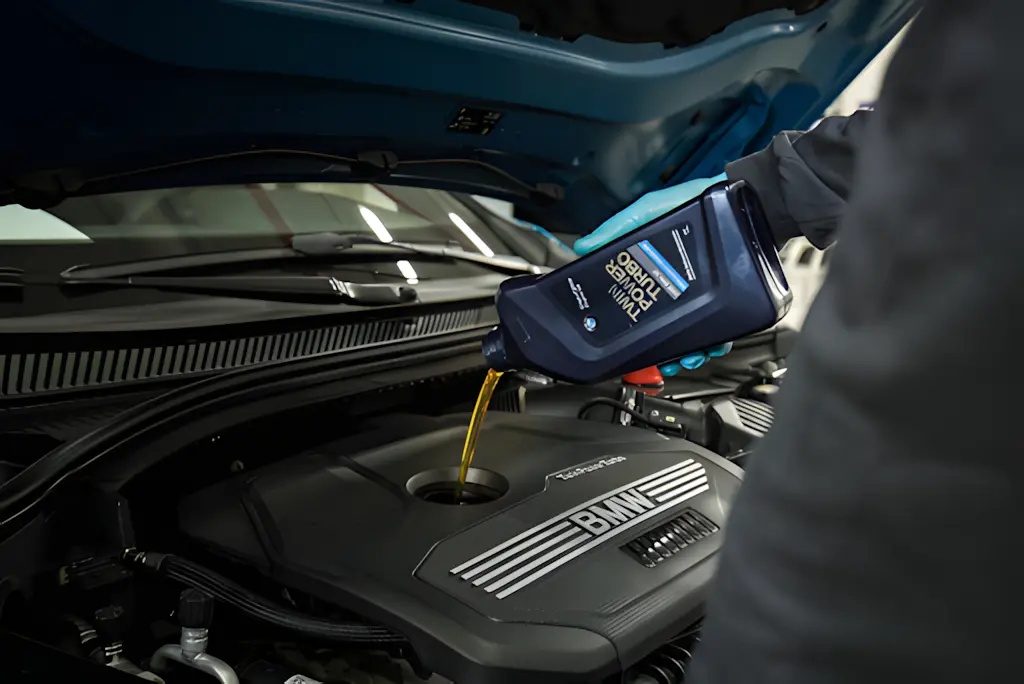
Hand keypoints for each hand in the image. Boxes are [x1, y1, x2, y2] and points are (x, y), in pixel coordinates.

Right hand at [573, 173, 732, 372]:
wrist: (750, 200)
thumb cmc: (698, 199)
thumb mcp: (651, 210)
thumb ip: (618, 227)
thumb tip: (584, 247)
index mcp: (657, 269)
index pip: (638, 301)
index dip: (632, 323)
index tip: (627, 343)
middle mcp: (680, 285)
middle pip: (665, 327)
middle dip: (662, 350)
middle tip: (661, 360)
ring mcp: (706, 294)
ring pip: (692, 334)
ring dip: (688, 351)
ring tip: (687, 357)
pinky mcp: (730, 298)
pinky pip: (721, 329)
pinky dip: (716, 342)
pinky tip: (713, 346)